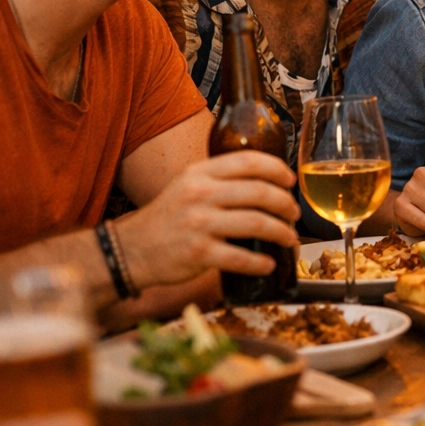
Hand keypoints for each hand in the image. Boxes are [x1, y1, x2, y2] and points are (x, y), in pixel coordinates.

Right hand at [115, 150, 298, 289]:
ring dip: (281, 232)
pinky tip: (268, 264)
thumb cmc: (167, 218)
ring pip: (256, 223)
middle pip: (259, 192)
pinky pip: (241, 257)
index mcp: (200, 173)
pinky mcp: (198, 253)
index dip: (277, 169)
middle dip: (286, 204)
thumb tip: (266, 180)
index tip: (290, 181)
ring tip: (289, 238)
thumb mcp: (187, 185)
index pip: (248, 161)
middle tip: (294, 214)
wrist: (131, 250)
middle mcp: (200, 194)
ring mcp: (198, 224)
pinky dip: (260, 263)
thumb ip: (219, 179)